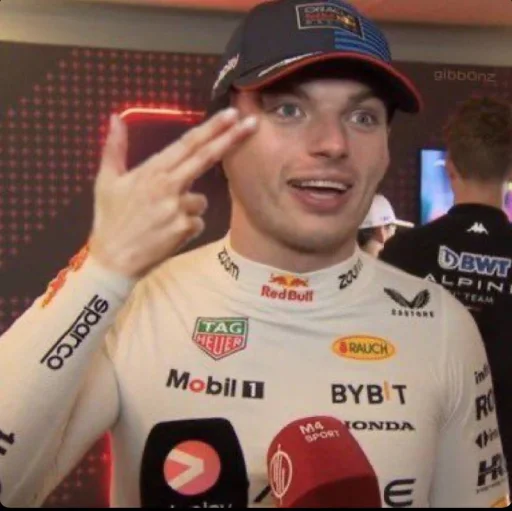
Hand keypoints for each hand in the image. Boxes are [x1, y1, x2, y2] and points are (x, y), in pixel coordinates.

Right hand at [89, 107, 257, 278]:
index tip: (230, 114)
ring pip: (201, 200)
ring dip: (189, 207)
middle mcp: (168, 186)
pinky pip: (197, 222)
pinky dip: (186, 226)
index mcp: (151, 171)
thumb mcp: (106, 181)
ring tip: (161, 219)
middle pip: (206, 158)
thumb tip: (116, 117)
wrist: (113, 259)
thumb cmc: (109, 219)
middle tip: (252, 123)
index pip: (187, 144)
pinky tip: (166, 233)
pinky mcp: (185, 229)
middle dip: (231, 138)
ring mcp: (178, 208)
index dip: (211, 128)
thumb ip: (115, 148)